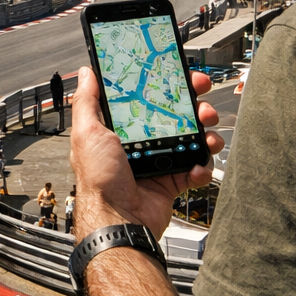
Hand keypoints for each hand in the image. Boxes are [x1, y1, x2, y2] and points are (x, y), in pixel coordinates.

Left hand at [70, 66, 220, 239]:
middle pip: (176, 116)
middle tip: (203, 104)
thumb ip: (87, 102)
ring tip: (209, 135)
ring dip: (205, 134)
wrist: (119, 221)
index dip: (165, 86)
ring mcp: (159, 162)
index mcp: (121, 129)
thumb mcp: (87, 133)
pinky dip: (201, 167)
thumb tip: (86, 74)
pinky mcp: (172, 181)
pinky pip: (195, 169)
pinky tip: (198, 167)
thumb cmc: (99, 180)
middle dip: (195, 107)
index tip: (181, 77)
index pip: (148, 99)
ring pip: (191, 140)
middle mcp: (141, 143)